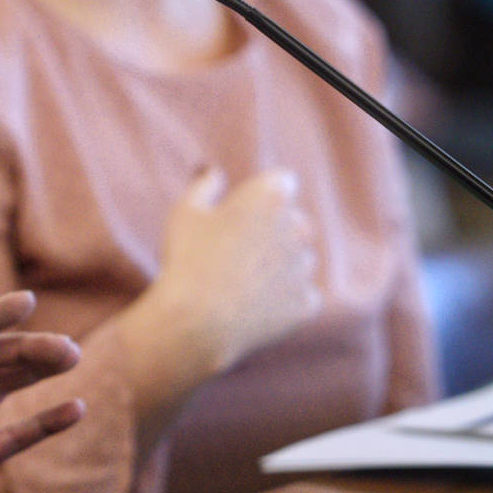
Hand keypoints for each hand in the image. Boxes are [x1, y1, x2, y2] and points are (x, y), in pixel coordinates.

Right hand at [147, 168, 320, 378]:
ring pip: (299, 258)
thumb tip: (214, 171)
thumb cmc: (187, 259)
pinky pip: (300, 293)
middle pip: (295, 220)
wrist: (195, 321)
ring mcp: (305, 267)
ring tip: (241, 280)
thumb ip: (205, 184)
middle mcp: (297, 227)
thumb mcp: (185, 211)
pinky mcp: (307, 302)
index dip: (262, 193)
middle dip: (274, 229)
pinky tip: (253, 303)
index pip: (282, 181)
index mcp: (270, 197)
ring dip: (280, 263)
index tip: (244, 209)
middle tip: (238, 249)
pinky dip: (283, 297)